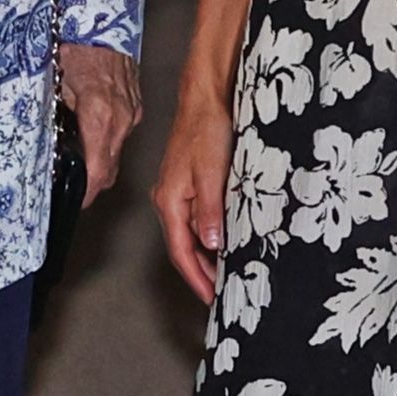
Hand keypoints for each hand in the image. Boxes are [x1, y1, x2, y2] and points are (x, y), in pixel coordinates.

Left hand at [57, 41, 143, 208]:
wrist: (98, 18)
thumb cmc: (71, 45)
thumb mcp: (51, 82)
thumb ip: (52, 119)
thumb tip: (45, 150)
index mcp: (100, 114)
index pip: (98, 170)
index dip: (86, 192)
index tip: (74, 200)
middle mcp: (121, 117)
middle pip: (110, 169)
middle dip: (90, 182)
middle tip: (69, 187)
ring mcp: (132, 111)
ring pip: (116, 153)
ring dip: (98, 163)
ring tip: (75, 163)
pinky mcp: (135, 105)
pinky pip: (121, 134)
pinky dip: (106, 142)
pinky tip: (88, 135)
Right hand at [154, 89, 231, 301]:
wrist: (205, 97)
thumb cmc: (206, 128)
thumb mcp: (211, 172)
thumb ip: (209, 210)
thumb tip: (209, 244)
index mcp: (169, 201)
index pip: (181, 251)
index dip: (197, 278)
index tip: (211, 298)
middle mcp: (169, 200)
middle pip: (183, 247)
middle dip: (201, 272)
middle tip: (222, 293)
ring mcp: (178, 192)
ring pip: (191, 234)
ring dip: (207, 255)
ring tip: (227, 273)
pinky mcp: (190, 184)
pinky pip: (197, 219)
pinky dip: (210, 235)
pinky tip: (226, 240)